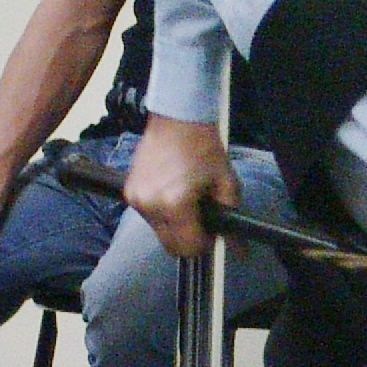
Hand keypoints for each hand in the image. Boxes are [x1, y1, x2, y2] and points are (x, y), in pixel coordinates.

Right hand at [123, 118, 237, 260]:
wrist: (177, 118)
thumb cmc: (202, 146)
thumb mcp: (225, 182)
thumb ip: (230, 217)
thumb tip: (237, 247)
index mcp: (175, 204)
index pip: (188, 248)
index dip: (204, 244)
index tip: (211, 233)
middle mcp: (151, 205)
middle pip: (170, 246)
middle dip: (188, 239)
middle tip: (201, 220)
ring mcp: (136, 199)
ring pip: (158, 232)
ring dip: (174, 226)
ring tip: (186, 200)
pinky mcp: (129, 191)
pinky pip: (148, 216)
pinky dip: (161, 212)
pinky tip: (171, 192)